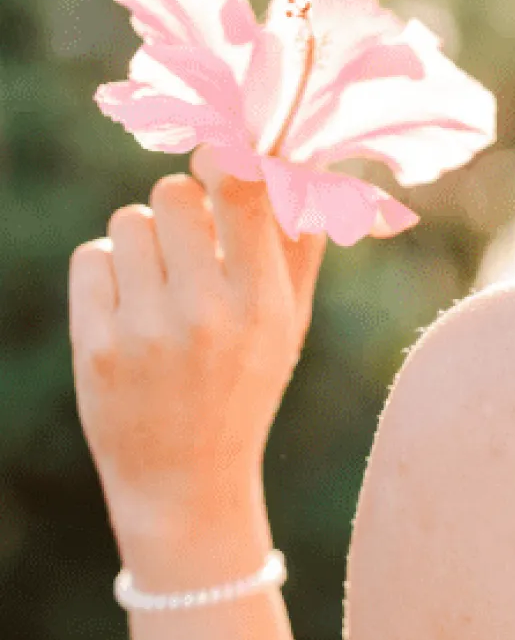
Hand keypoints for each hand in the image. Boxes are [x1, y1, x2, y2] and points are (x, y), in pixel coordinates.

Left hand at [69, 145, 326, 534]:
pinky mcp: (95, 348)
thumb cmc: (245, 385)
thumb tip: (298, 158)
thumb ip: (298, 243)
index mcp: (265, 305)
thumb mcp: (288, 324)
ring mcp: (146, 333)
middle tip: (188, 244)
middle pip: (173, 193)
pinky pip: (91, 258)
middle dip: (179, 208)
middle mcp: (207, 315)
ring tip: (159, 287)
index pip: (240, 186)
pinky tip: (128, 312)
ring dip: (142, 242)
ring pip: (128, 223)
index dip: (223, 158)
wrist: (186, 481)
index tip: (218, 165)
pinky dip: (107, 275)